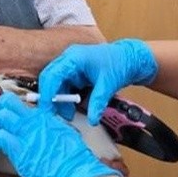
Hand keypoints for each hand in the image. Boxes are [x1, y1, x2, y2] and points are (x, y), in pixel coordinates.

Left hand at [0, 93, 121, 176]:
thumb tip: (42, 125)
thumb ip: (50, 125)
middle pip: (6, 103)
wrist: (75, 172)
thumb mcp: (64, 131)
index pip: (18, 101)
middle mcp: (34, 121)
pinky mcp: (20, 151)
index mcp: (44, 116)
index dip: (6, 105)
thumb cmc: (73, 156)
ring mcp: (26, 134)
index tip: (3, 110)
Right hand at [37, 39, 157, 124]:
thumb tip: (92, 119)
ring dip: (60, 100)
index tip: (47, 109)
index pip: (52, 75)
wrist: (130, 58)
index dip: (47, 93)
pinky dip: (66, 98)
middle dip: (51, 98)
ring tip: (68, 114)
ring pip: (56, 85)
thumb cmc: (120, 63)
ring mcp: (71, 65)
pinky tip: (72, 108)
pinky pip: (65, 86)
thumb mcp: (108, 84)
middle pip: (50, 79)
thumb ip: (98, 102)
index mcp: (74, 57)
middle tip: (55, 115)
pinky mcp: (75, 72)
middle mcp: (69, 59)